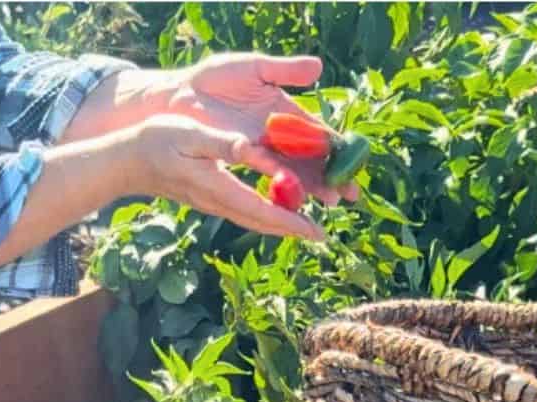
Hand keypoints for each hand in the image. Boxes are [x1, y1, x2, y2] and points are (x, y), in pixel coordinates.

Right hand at [129, 114, 324, 240]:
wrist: (127, 162)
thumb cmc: (156, 141)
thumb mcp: (190, 134)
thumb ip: (222, 144)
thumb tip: (251, 150)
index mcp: (218, 187)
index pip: (263, 210)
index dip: (292, 222)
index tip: (316, 231)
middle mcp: (219, 203)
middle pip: (263, 223)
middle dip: (293, 230)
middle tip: (321, 237)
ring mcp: (214, 204)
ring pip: (255, 221)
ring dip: (281, 226)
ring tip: (306, 229)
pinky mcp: (210, 200)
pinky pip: (245, 213)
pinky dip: (266, 216)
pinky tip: (277, 212)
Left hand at [166, 53, 360, 205]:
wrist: (181, 95)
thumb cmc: (216, 79)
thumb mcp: (254, 68)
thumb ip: (284, 70)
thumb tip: (318, 67)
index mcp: (287, 114)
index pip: (319, 135)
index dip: (338, 149)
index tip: (355, 163)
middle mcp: (279, 137)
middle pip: (312, 160)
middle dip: (332, 177)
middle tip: (350, 194)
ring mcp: (263, 151)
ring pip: (295, 172)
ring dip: (313, 187)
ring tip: (330, 200)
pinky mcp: (245, 160)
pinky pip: (269, 174)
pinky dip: (285, 186)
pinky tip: (298, 198)